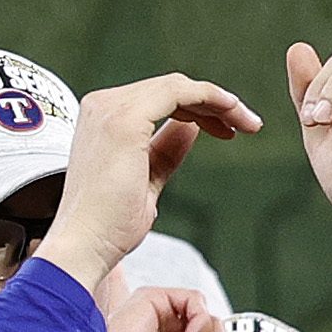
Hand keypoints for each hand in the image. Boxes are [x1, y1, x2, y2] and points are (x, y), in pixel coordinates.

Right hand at [35, 72, 260, 287]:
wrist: (85, 245)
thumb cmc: (107, 226)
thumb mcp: (147, 180)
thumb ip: (165, 151)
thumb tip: (190, 128)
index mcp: (101, 121)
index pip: (159, 99)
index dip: (199, 110)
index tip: (227, 132)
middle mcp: (102, 108)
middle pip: (171, 88)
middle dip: (214, 104)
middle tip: (246, 126)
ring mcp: (111, 110)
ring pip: (178, 86)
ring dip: (218, 101)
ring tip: (246, 124)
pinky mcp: (126, 119)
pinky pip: (179, 91)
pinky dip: (211, 98)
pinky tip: (231, 114)